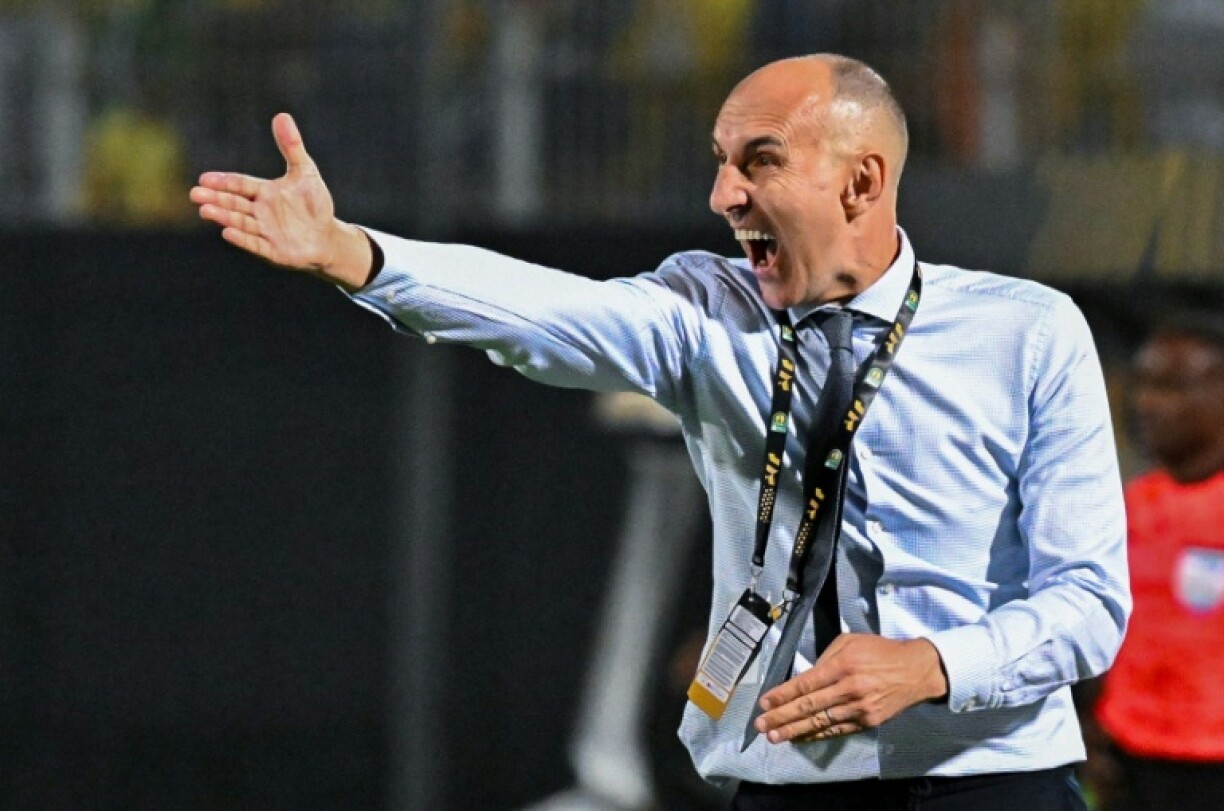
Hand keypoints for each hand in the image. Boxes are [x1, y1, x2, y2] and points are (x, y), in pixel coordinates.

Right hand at [190, 113, 370, 288]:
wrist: (328, 236)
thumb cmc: (314, 204)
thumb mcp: (305, 172)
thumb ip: (292, 146)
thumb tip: (281, 115)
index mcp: (264, 192)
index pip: (240, 185)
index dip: (223, 182)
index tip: (204, 178)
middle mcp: (260, 212)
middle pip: (234, 204)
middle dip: (215, 199)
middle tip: (194, 194)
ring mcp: (265, 231)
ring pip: (240, 222)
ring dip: (224, 217)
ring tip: (205, 211)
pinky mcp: (274, 250)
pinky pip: (256, 243)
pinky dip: (243, 239)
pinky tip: (227, 233)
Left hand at [754, 634, 947, 743]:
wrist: (916, 671)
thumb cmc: (880, 651)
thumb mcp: (851, 642)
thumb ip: (826, 658)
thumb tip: (806, 678)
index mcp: (843, 665)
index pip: (805, 684)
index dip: (782, 695)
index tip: (764, 703)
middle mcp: (849, 689)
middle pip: (808, 706)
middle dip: (781, 717)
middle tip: (760, 726)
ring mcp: (859, 709)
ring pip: (820, 723)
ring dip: (794, 731)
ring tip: (774, 737)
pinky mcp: (867, 722)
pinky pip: (836, 730)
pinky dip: (816, 735)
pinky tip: (800, 737)